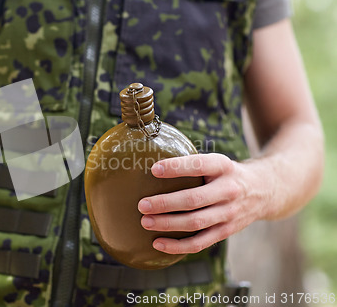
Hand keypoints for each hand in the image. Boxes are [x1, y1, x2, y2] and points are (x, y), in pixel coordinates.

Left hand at [138, 153, 270, 254]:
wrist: (265, 190)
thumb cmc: (226, 173)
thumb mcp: (217, 161)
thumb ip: (192, 164)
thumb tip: (152, 166)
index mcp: (223, 167)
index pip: (199, 165)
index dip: (176, 167)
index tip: (153, 169)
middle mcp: (229, 190)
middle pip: (194, 199)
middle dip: (165, 203)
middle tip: (142, 205)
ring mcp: (229, 213)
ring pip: (196, 223)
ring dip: (168, 224)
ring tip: (145, 222)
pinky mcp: (226, 231)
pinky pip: (200, 242)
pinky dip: (178, 245)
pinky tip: (157, 243)